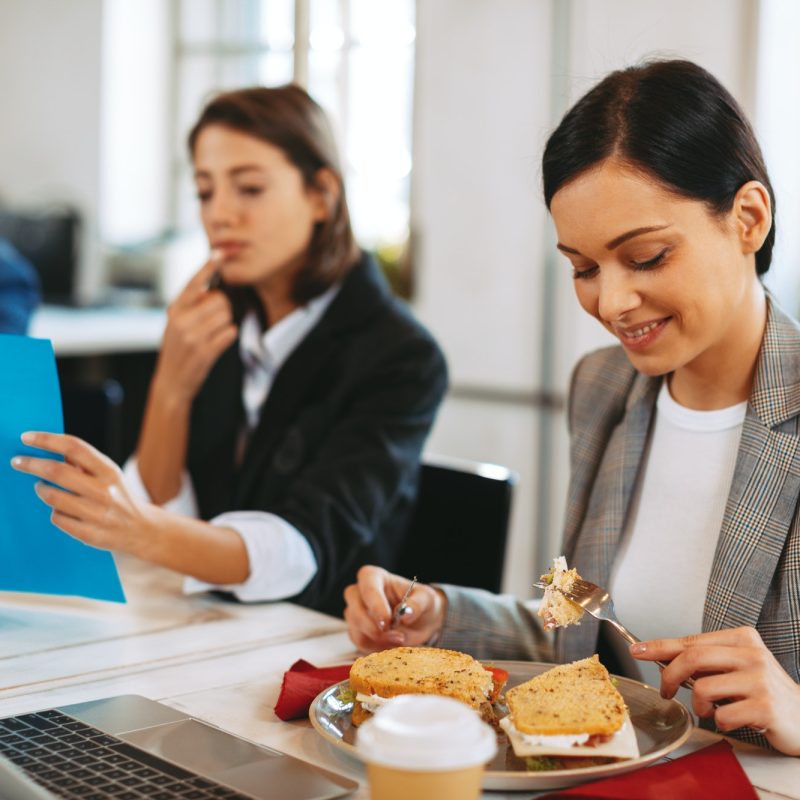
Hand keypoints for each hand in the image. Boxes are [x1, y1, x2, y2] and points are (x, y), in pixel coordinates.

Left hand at [11, 432, 155, 556]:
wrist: (141, 529)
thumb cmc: (118, 497)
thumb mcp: (109, 475)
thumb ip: (85, 463)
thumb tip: (53, 447)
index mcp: (109, 471)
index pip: (74, 448)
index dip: (47, 440)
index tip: (27, 437)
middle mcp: (105, 491)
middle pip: (57, 472)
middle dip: (31, 464)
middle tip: (18, 462)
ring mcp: (97, 514)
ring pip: (52, 497)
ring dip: (41, 489)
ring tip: (41, 487)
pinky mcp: (89, 534)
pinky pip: (57, 518)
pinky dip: (54, 512)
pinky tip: (61, 510)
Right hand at [154, 252, 237, 403]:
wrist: (172, 382)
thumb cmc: (178, 350)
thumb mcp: (176, 324)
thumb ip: (191, 307)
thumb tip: (214, 288)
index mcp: (174, 310)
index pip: (194, 283)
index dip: (208, 267)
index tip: (220, 253)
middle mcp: (181, 320)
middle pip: (219, 299)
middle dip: (224, 308)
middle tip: (214, 322)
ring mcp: (193, 336)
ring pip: (227, 315)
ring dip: (226, 324)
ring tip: (213, 335)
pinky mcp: (205, 351)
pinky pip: (230, 333)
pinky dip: (228, 336)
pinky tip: (217, 344)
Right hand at [343, 566, 445, 652]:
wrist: (420, 620)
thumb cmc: (420, 603)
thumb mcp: (426, 599)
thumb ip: (417, 604)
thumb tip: (406, 614)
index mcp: (374, 577)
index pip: (368, 588)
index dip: (376, 606)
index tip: (387, 622)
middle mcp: (359, 592)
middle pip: (355, 610)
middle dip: (375, 629)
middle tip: (399, 637)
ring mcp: (354, 612)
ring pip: (356, 630)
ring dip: (378, 641)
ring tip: (400, 640)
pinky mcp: (355, 630)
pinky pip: (360, 643)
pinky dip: (376, 648)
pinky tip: (391, 644)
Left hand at [631, 626, 799, 754]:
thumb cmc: (765, 692)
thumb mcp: (737, 668)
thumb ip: (707, 662)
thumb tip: (666, 660)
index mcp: (742, 639)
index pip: (691, 640)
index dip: (660, 646)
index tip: (637, 651)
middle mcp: (752, 654)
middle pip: (692, 658)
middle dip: (669, 676)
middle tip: (665, 691)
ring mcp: (760, 680)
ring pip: (702, 688)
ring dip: (698, 705)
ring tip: (711, 710)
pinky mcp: (766, 707)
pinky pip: (722, 715)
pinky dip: (718, 722)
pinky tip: (732, 720)